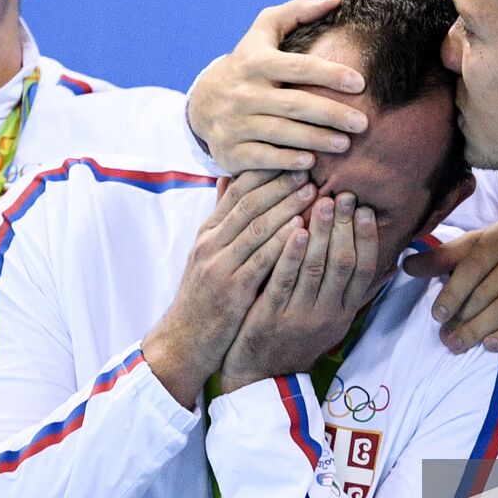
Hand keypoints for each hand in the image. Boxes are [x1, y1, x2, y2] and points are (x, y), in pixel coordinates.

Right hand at [144, 170, 315, 406]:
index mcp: (208, 232)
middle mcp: (211, 243)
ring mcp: (220, 265)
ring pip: (256, 227)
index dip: (265, 172)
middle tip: (308, 167)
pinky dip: (282, 242)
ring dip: (286, 207)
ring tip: (313, 192)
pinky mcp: (232, 289)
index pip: (236, 191)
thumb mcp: (207, 254)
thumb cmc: (203, 296)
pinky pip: (261, 260)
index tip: (292, 157)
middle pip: (248, 203)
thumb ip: (222, 219)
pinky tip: (302, 229)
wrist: (184, 340)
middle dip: (279, 183)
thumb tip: (228, 180)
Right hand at [188, 0, 368, 171]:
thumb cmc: (248, 65)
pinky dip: (288, 162)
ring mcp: (235, 123)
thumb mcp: (263, 34)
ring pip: (282, 133)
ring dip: (317, 140)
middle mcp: (244, 93)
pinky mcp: (231, 151)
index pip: (298, 67)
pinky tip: (312, 163)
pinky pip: (263, 158)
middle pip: (295, 104)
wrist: (202, 105)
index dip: (330, 74)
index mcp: (255, 62)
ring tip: (346, 144)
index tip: (360, 83)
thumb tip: (335, 2)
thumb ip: (296, 13)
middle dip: (332, 114)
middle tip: (362, 122)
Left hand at [219, 192, 379, 393]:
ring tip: (321, 202)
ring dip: (320, 232)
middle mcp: (327, 314)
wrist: (261, 377)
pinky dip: (291, 253)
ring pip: (316, 268)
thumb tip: (391, 268)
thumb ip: (360, 294)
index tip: (365, 210)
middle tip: (345, 195)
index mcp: (344, 312)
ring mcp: (300, 316)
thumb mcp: (335, 322)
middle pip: (343, 264)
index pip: (363, 270)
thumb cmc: (299, 340)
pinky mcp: (271, 316)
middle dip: (345, 227)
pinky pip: (284, 280)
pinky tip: (294, 228)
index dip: (366, 238)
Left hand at [401, 219, 497, 352]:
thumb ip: (442, 257)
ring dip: (480, 329)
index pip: (473, 266)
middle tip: (445, 338)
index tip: (437, 315)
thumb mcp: (475, 245)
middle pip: (489, 290)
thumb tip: (407, 266)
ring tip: (458, 344)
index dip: (453, 292)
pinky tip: (489, 345)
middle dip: (463, 317)